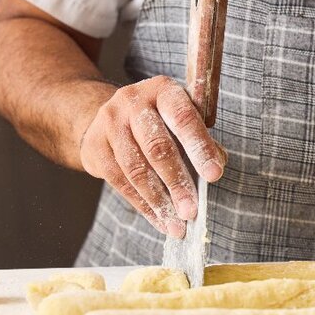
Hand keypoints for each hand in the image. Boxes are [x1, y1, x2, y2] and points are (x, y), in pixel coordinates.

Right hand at [79, 75, 226, 237]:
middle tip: (192, 211)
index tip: (214, 175)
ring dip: (159, 201)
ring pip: (136, 169)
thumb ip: (202, 141)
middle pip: (157, 147)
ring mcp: (110, 123)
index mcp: (163, 90)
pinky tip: (160, 220)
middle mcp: (132, 101)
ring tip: (177, 225)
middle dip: (178, 183)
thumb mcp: (182, 121)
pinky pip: (120, 182)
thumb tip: (218, 164)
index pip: (183, 118)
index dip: (200, 148)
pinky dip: (143, 206)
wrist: (111, 118)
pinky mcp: (95, 146)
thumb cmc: (160, 122)